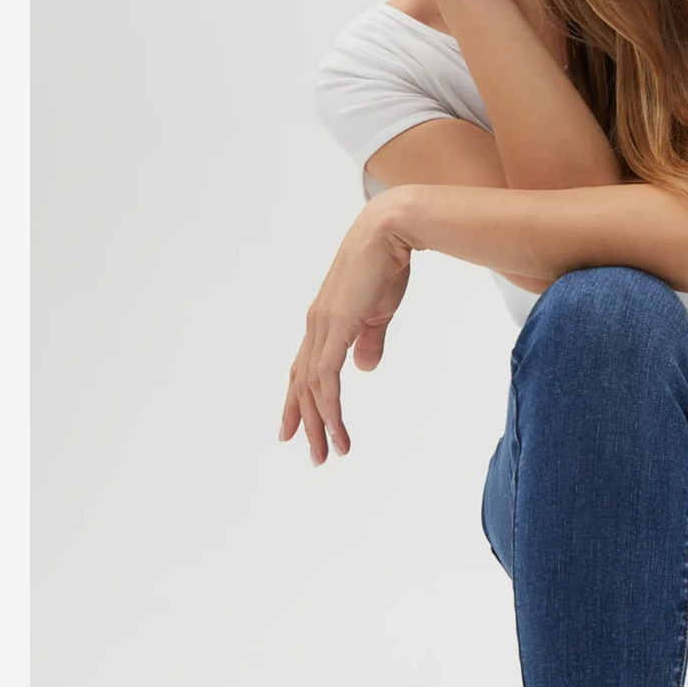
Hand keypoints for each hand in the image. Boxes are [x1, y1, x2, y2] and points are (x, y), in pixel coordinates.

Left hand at [278, 197, 413, 462]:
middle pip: (302, 383)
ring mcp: (323, 326)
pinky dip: (329, 404)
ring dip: (320, 422)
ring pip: (311, 386)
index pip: (304, 369)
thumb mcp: (378, 311)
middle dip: (305, 421)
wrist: (390, 232)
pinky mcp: (336, 326)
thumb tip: (365, 369)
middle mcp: (316, 326)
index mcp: (325, 322)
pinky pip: (326, 376)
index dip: (299, 401)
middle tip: (314, 454)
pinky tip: (334, 425)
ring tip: (330, 451)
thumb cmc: (386, 264)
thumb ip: (369, 340)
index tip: (297, 429)